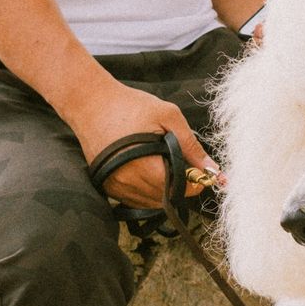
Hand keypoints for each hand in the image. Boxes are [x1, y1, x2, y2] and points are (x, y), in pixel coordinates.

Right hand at [66, 77, 221, 209]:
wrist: (91, 102)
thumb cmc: (130, 105)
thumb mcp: (168, 117)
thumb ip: (192, 146)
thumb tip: (214, 170)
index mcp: (145, 167)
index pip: (178, 190)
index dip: (194, 183)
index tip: (199, 172)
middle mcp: (128, 183)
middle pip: (165, 198)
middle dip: (180, 186)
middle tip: (183, 165)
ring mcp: (115, 187)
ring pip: (150, 202)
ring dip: (164, 190)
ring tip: (164, 164)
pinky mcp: (107, 187)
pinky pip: (134, 199)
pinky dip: (148, 191)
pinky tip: (150, 171)